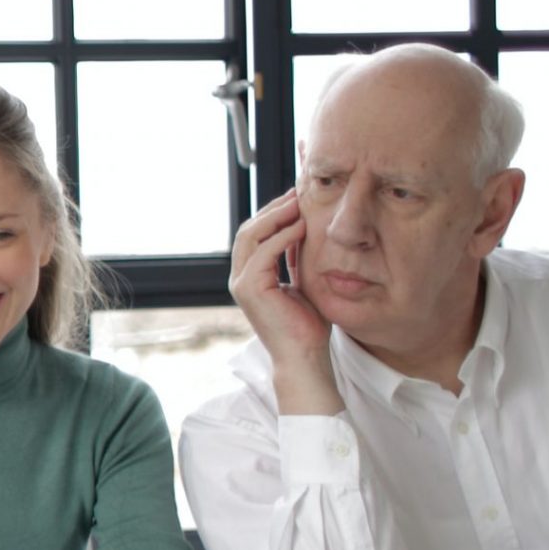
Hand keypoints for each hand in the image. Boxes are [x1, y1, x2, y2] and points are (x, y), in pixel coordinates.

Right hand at [229, 191, 341, 415]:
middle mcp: (240, 278)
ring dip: (276, 216)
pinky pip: (264, 251)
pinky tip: (302, 225)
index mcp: (250, 277)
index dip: (274, 214)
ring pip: (251, 235)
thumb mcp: (303, 282)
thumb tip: (303, 230)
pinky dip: (282, 235)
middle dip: (273, 209)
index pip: (255, 235)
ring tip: (299, 203)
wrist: (304, 356)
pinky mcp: (250, 288)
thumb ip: (296, 258)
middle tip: (298, 193)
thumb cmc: (308, 326)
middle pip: (248, 230)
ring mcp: (242, 283)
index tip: (298, 199)